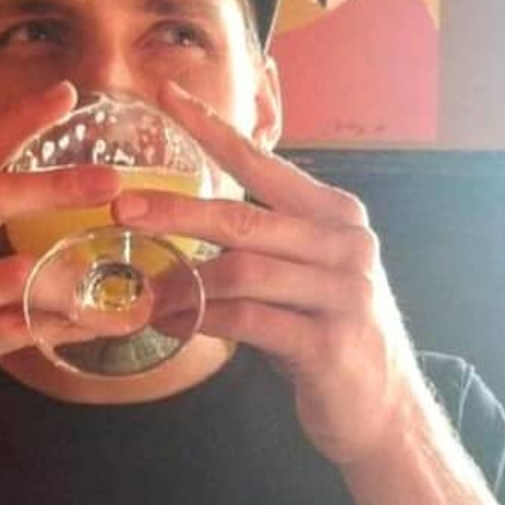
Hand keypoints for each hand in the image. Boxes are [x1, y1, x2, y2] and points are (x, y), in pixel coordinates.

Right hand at [0, 82, 120, 485]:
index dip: (18, 125)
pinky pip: (11, 332)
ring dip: (72, 280)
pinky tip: (96, 325)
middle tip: (112, 178)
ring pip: (10, 276)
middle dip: (54, 184)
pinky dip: (59, 329)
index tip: (66, 94)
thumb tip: (35, 219)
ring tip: (122, 284)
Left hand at [113, 80, 423, 467]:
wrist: (383, 408)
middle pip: (243, 218)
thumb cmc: (326, 333)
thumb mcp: (302, 273)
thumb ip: (259, 241)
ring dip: (181, 284)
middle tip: (122, 209)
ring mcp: (342, 292)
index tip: (164, 96)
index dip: (211, 129)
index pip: (262, 162)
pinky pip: (248, 322)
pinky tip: (171, 325)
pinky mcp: (328, 342)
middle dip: (175, 211)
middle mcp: (345, 243)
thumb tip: (179, 216)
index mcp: (334, 215)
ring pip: (242, 271)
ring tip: (142, 295)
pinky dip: (202, 322)